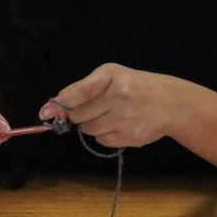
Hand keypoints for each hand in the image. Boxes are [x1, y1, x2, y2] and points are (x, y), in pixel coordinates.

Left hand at [38, 63, 180, 149]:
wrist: (171, 103)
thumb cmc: (135, 86)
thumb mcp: (111, 76)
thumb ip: (82, 88)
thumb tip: (54, 105)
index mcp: (112, 77)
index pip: (80, 92)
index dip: (61, 104)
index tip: (45, 113)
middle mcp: (120, 97)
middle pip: (79, 115)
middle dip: (77, 114)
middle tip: (92, 108)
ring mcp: (126, 119)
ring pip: (88, 129)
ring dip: (90, 124)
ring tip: (108, 114)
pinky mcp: (131, 137)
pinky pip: (102, 140)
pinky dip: (103, 134)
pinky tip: (118, 124)